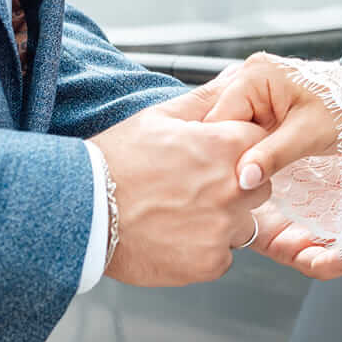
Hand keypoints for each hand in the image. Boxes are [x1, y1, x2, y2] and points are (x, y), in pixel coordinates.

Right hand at [92, 78, 273, 286]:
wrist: (82, 210)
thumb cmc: (115, 162)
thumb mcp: (159, 117)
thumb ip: (205, 100)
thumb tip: (233, 79)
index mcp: (226, 147)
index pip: (259, 143)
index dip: (236, 150)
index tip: (213, 158)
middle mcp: (233, 188)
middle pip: (259, 186)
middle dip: (236, 187)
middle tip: (194, 189)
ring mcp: (223, 228)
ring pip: (241, 224)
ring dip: (220, 221)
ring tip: (179, 214)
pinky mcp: (210, 262)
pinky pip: (222, 255)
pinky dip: (202, 250)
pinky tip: (172, 237)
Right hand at [204, 53, 341, 190]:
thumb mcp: (308, 135)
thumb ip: (273, 155)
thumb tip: (243, 179)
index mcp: (255, 75)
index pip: (218, 118)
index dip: (220, 150)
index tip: (224, 179)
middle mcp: (249, 77)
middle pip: (219, 123)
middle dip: (227, 151)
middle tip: (236, 180)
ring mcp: (253, 89)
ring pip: (228, 128)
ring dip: (237, 151)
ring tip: (247, 172)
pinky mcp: (260, 103)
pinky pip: (242, 128)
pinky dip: (246, 147)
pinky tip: (253, 163)